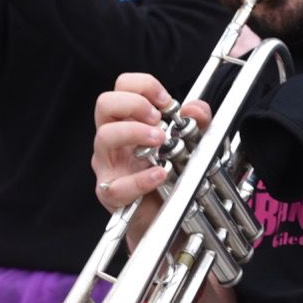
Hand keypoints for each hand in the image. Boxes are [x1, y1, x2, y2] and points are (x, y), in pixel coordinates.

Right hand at [92, 73, 212, 214]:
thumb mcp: (190, 143)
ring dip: (134, 132)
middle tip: (157, 117)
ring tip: (159, 140)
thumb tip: (195, 108)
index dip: (143, 86)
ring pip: (104, 137)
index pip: (122, 87)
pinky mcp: (112, 193)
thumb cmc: (169, 176)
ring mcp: (109, 164)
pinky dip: (141, 178)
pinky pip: (118, 185)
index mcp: (128, 121)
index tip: (166, 100)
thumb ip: (197, 122)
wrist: (164, 216)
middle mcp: (114, 139)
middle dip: (133, 104)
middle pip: (105, 104)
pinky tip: (160, 173)